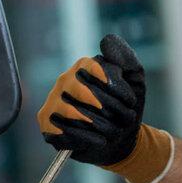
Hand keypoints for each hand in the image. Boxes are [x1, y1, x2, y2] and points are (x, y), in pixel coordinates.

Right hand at [37, 34, 145, 166]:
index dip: (115, 88)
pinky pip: (62, 130)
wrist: (118, 141)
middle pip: (83, 91)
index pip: (95, 69)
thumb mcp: (134, 81)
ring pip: (72, 112)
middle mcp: (64, 81)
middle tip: (124, 120)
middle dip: (108, 109)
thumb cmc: (124, 109)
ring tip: (113, 132)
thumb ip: (126, 59)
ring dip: (98, 125)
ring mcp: (53, 102)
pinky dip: (84, 138)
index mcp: (83, 67)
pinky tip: (99, 141)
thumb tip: (105, 40)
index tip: (130, 102)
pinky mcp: (47, 125)